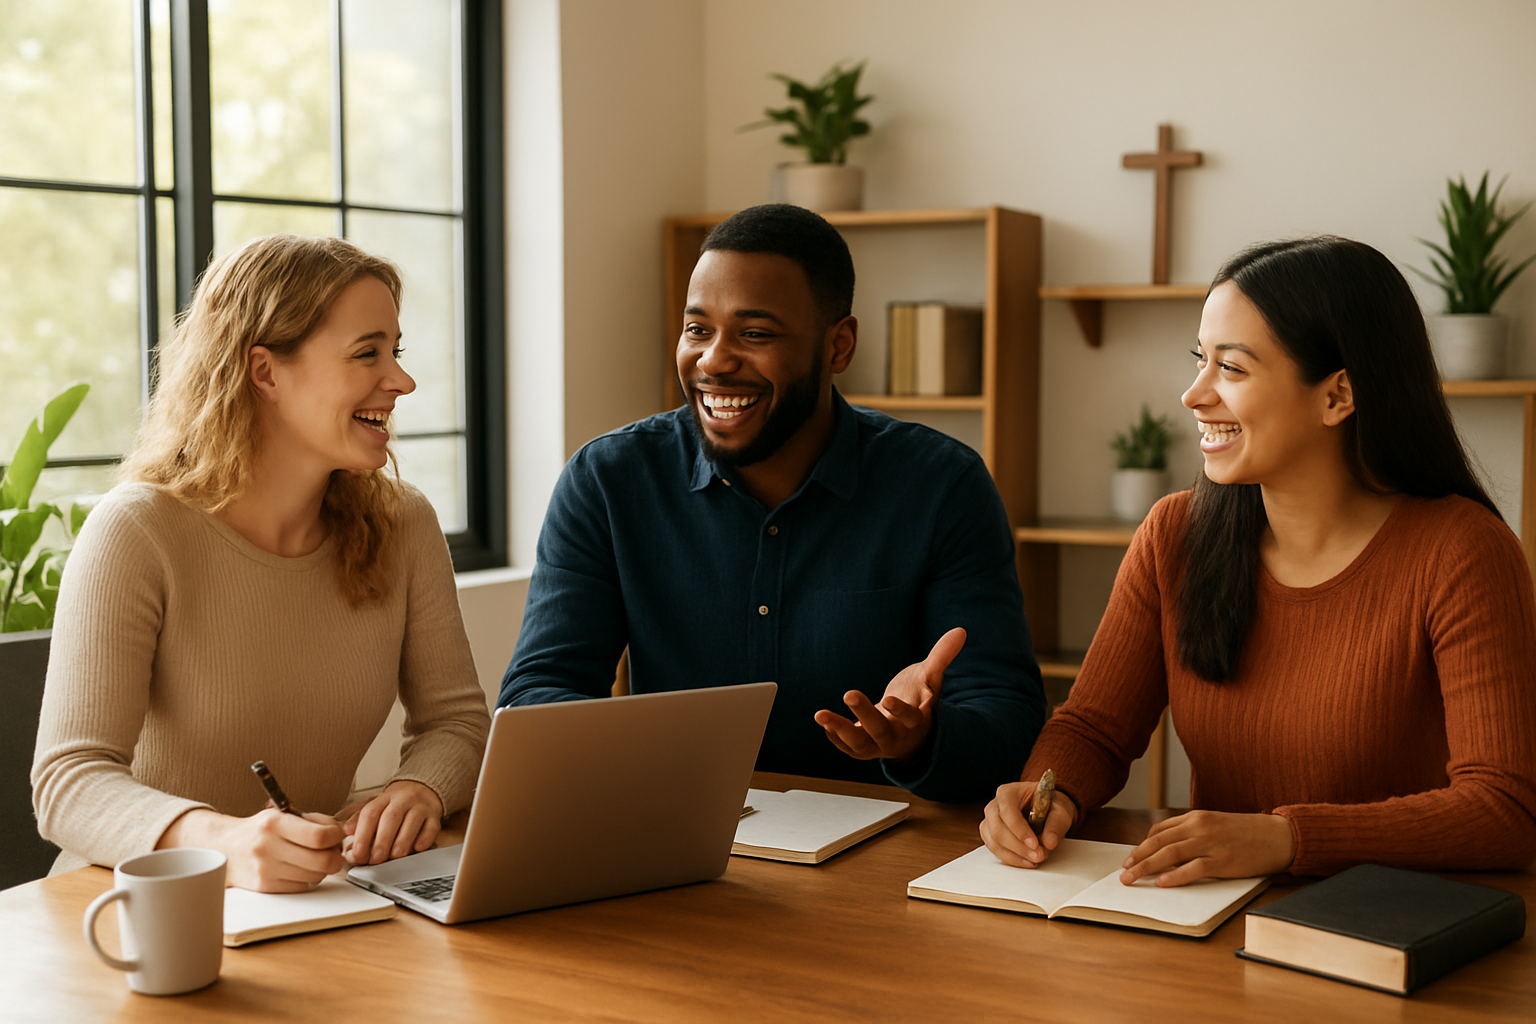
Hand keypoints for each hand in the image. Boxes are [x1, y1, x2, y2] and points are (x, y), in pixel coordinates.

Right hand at [158, 807, 345, 892]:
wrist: (225, 848)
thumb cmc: (262, 830)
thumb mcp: (283, 815)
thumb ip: (314, 821)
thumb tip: (341, 833)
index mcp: (275, 824)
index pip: (319, 836)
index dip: (336, 837)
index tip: (336, 835)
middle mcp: (269, 847)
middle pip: (322, 861)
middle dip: (335, 858)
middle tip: (334, 853)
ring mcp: (266, 870)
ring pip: (315, 876)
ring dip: (322, 869)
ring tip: (314, 859)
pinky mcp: (266, 888)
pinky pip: (302, 887)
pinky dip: (307, 879)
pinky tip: (299, 869)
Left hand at [336, 780, 443, 865]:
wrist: (423, 788)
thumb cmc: (395, 804)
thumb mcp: (376, 806)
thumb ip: (360, 818)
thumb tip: (346, 831)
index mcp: (384, 798)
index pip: (371, 813)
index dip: (363, 833)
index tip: (357, 853)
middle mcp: (402, 799)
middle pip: (391, 817)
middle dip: (383, 840)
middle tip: (376, 859)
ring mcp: (420, 806)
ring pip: (412, 820)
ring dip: (403, 840)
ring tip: (395, 856)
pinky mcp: (434, 815)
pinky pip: (432, 826)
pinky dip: (425, 838)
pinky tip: (417, 848)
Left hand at [813, 627, 964, 761]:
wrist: (911, 730)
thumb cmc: (919, 698)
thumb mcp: (931, 677)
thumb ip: (942, 656)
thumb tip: (960, 631)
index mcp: (917, 721)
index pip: (912, 718)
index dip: (902, 711)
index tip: (889, 699)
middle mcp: (898, 737)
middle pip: (880, 730)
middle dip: (864, 714)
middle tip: (849, 693)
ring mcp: (878, 745)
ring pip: (859, 744)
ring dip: (840, 729)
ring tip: (820, 714)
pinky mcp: (862, 747)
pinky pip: (847, 748)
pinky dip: (835, 736)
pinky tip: (824, 722)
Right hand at [980, 779, 1077, 867]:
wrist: (1045, 811)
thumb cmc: (1049, 806)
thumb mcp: (1060, 810)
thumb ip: (1057, 823)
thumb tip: (1049, 842)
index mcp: (1009, 792)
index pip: (1007, 811)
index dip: (1019, 829)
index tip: (1035, 844)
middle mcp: (995, 805)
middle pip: (997, 828)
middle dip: (1018, 846)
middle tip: (1038, 855)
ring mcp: (990, 821)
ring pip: (994, 842)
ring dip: (1015, 855)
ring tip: (1035, 860)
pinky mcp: (991, 836)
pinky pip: (995, 850)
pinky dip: (1011, 859)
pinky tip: (1026, 862)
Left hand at [1118, 810, 1295, 886]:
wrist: (1278, 836)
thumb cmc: (1246, 832)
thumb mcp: (1215, 824)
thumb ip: (1192, 832)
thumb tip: (1168, 847)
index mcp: (1196, 817)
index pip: (1160, 830)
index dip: (1142, 845)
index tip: (1130, 857)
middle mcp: (1199, 827)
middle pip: (1159, 843)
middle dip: (1137, 857)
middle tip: (1122, 871)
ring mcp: (1210, 844)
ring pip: (1170, 855)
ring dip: (1146, 867)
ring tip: (1132, 878)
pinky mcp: (1222, 861)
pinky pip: (1193, 869)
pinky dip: (1175, 876)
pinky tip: (1162, 883)